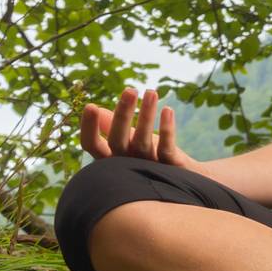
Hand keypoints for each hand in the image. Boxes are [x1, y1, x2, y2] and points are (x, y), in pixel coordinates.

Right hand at [80, 84, 199, 168]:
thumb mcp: (129, 141)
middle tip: (130, 90)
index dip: (89, 128)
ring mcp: (147, 168)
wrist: (182, 181)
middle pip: (118, 141)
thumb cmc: (150, 158)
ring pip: (143, 142)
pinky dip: (167, 129)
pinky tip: (167, 110)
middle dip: (122, 114)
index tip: (90, 106)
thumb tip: (96, 109)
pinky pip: (166, 149)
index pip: (92, 146)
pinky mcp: (169, 169)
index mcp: (112, 158)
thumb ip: (113, 128)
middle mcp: (126, 165)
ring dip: (147, 115)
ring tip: (151, 92)